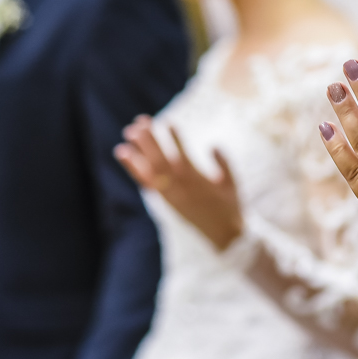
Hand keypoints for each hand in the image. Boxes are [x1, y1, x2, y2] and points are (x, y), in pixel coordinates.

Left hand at [114, 116, 242, 250]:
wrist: (224, 237)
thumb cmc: (230, 207)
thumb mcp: (232, 183)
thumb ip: (223, 163)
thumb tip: (213, 145)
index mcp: (198, 183)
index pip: (182, 157)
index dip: (174, 140)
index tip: (167, 122)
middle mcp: (181, 189)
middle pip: (160, 162)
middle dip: (149, 142)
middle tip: (138, 123)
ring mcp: (171, 196)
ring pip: (150, 172)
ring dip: (137, 153)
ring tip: (127, 135)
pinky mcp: (165, 202)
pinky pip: (147, 184)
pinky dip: (135, 170)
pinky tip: (125, 156)